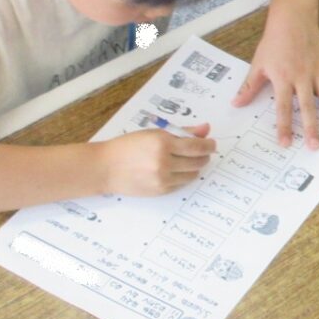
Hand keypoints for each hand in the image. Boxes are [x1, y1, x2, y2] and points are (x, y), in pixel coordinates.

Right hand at [100, 123, 214, 194]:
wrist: (106, 167)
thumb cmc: (128, 146)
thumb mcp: (154, 133)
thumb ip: (182, 131)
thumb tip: (206, 128)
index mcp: (162, 143)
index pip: (197, 146)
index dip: (209, 145)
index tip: (212, 144)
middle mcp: (164, 161)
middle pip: (197, 161)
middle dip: (204, 156)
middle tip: (203, 152)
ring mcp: (162, 178)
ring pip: (192, 174)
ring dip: (195, 167)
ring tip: (188, 161)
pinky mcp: (160, 191)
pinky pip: (181, 184)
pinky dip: (184, 177)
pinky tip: (176, 170)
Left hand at [235, 9, 318, 147]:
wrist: (292, 18)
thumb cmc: (274, 42)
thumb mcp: (258, 64)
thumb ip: (249, 87)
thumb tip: (236, 104)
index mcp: (283, 78)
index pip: (282, 108)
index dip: (284, 126)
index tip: (286, 143)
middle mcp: (302, 77)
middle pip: (307, 107)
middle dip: (312, 128)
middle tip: (316, 146)